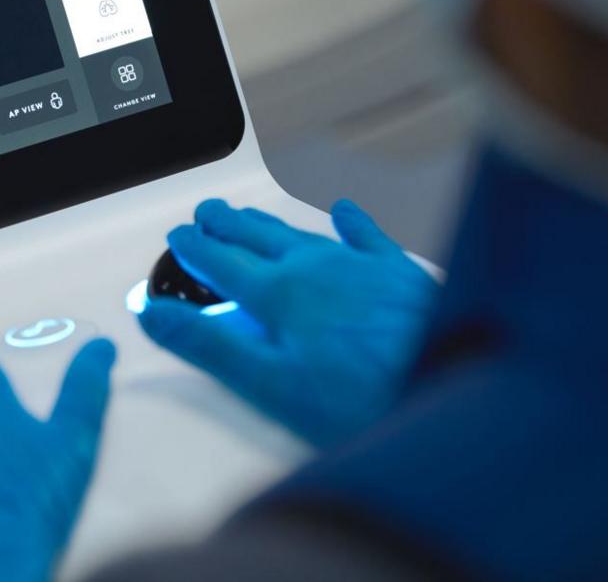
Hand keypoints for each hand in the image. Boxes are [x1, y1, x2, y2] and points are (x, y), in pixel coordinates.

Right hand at [138, 199, 435, 446]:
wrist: (455, 379)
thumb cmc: (362, 396)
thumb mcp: (269, 383)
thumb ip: (209, 344)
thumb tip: (153, 314)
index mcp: (278, 295)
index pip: (221, 264)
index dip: (194, 251)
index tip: (177, 239)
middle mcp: (314, 269)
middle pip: (258, 239)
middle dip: (227, 226)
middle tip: (205, 213)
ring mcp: (359, 267)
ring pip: (302, 235)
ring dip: (270, 225)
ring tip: (249, 215)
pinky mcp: (400, 275)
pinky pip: (367, 238)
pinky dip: (351, 223)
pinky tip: (345, 211)